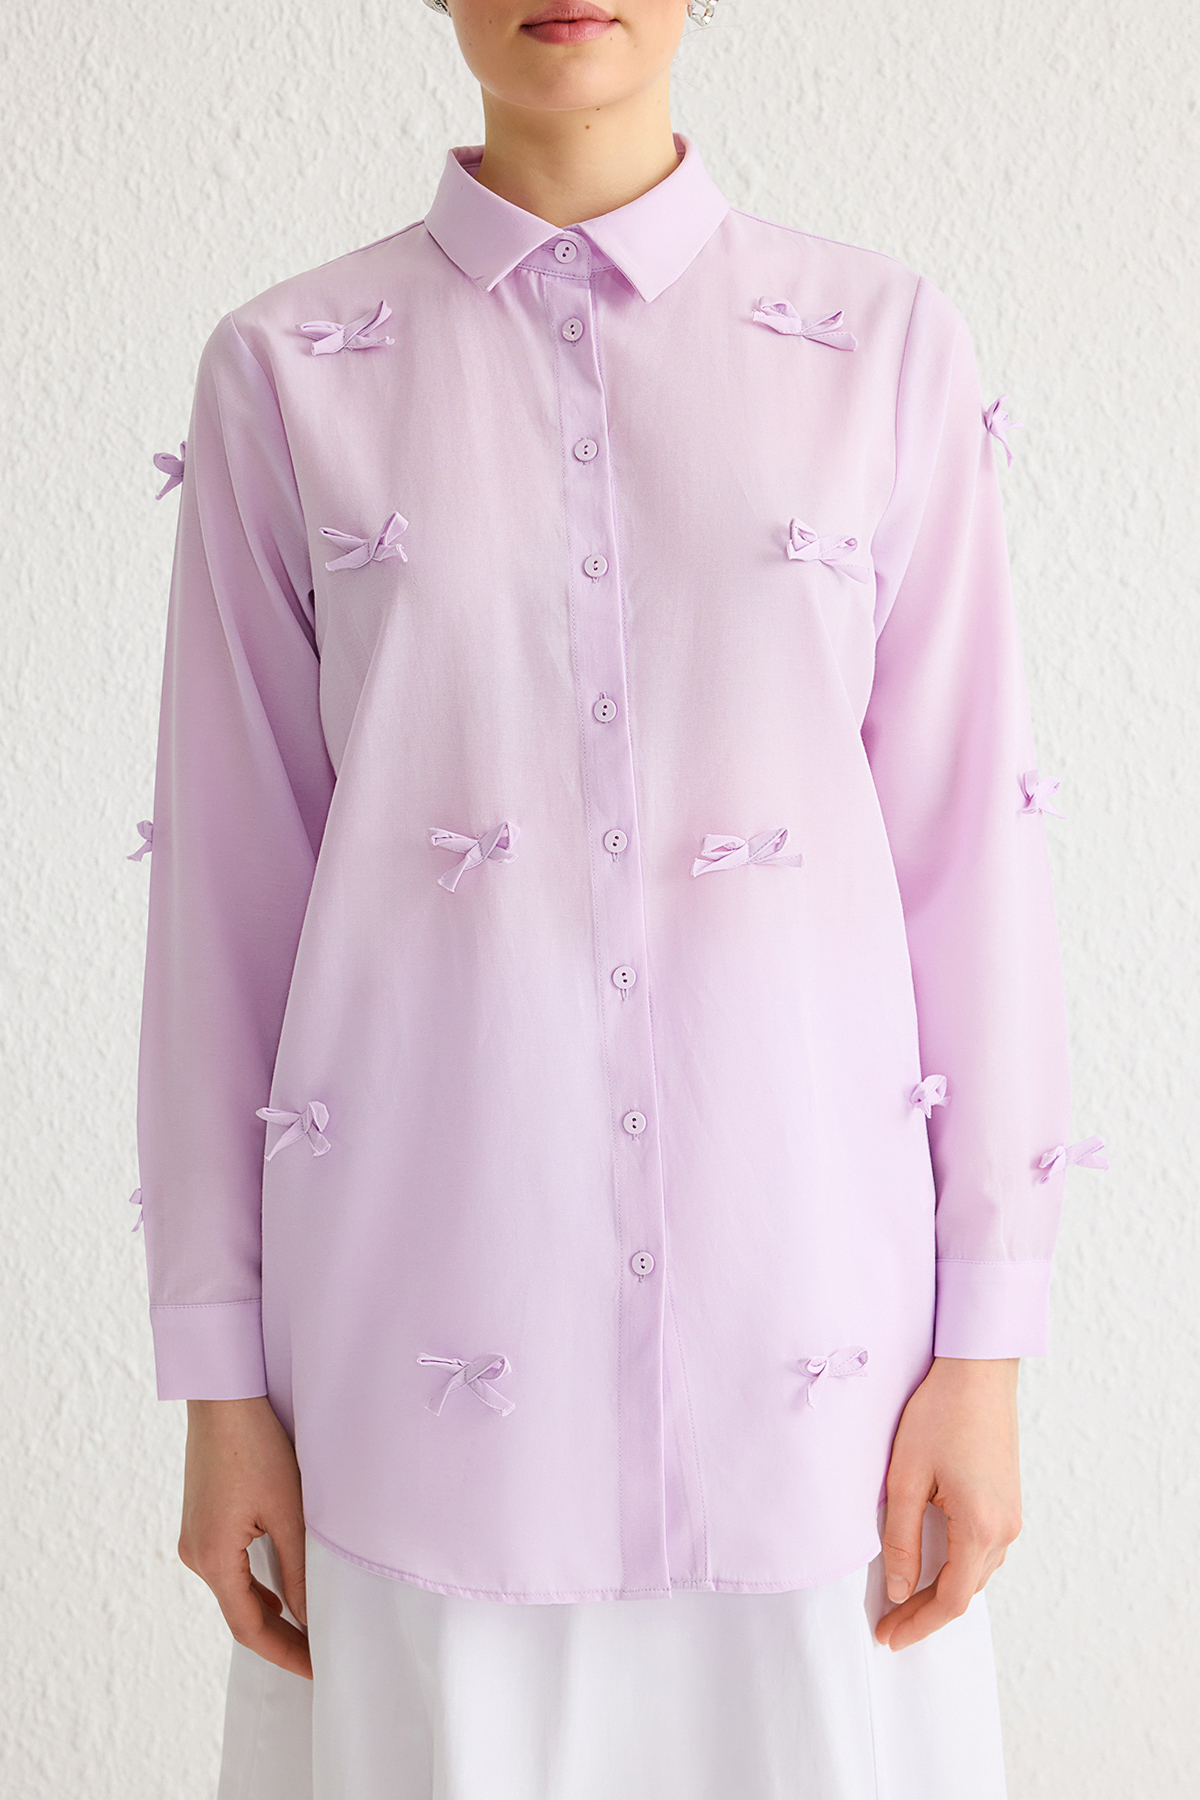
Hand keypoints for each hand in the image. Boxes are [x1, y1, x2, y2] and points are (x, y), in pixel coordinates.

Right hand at [178, 1396, 311, 1679]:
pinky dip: (255, 1584)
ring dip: (268, 1610)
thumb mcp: (287, 1510)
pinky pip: (229, 1567)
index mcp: (212, 1558)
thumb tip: (308, 1616)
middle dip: (279, 1636)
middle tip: (318, 1654)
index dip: (285, 1652)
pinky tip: (278, 1590)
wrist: (224, 1397)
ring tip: (307, 1628)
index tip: (316, 1669)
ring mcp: (194, 1538)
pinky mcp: (201, 1521)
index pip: (249, 1627)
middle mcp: (196, 1554)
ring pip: (234, 1590)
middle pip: (239, 1613)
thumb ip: (297, 1568)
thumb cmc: (256, 1447)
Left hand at [874, 1356, 1020, 1651]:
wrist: (978, 1372)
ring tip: (903, 1601)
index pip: (951, 1600)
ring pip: (977, 1573)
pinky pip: (984, 1551)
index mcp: (980, 1527)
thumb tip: (899, 1590)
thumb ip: (901, 1539)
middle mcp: (1005, 1529)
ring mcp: (1011, 1516)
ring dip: (943, 1591)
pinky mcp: (1008, 1502)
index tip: (888, 1637)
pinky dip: (958, 1567)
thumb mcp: (905, 1479)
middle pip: (966, 1591)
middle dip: (927, 1613)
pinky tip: (932, 1565)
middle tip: (888, 1625)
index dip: (918, 1624)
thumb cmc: (939, 1415)